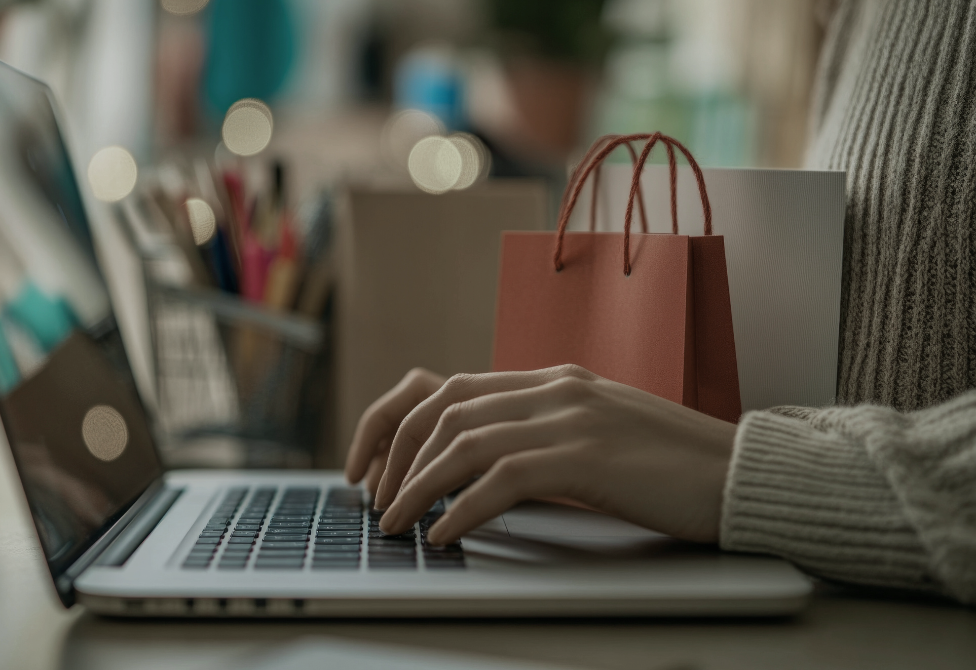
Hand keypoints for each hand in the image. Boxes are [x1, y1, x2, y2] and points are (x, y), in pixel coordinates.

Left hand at [344, 365, 736, 544]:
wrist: (742, 472)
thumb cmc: (672, 465)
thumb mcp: (597, 435)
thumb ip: (543, 436)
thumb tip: (478, 473)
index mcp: (552, 379)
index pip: (451, 388)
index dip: (401, 424)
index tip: (376, 466)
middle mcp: (554, 387)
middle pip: (444, 409)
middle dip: (397, 455)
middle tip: (376, 500)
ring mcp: (571, 416)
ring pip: (464, 441)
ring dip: (418, 486)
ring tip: (395, 524)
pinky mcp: (588, 455)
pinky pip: (503, 478)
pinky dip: (463, 508)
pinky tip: (444, 534)